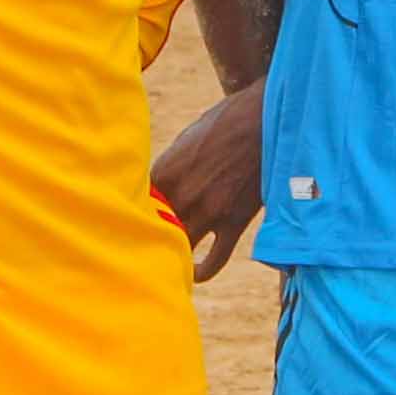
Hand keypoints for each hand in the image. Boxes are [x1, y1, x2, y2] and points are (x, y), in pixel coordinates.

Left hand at [150, 88, 265, 282]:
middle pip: (154, 230)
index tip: (129, 221)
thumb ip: (171, 166)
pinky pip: (215, 259)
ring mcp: (209, 211)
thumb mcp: (187, 138)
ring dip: (172, 257)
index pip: (137, 205)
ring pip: (180, 248)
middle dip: (147, 239)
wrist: (266, 119)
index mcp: (164, 171)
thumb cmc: (225, 120)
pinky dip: (203, 271)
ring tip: (164, 265)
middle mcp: (182, 195)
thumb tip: (160, 184)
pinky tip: (194, 275)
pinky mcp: (234, 222)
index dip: (133, 214)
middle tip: (138, 250)